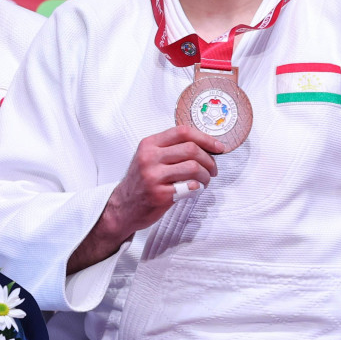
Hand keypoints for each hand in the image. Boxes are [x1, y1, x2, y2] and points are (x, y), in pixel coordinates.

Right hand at [67, 126, 222, 272]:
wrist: (122, 207)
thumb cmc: (140, 182)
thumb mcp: (148, 158)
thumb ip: (170, 149)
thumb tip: (204, 145)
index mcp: (149, 145)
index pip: (183, 132)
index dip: (205, 138)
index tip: (218, 147)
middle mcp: (149, 158)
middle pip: (191, 149)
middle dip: (209, 159)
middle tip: (213, 169)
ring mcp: (153, 176)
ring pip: (193, 167)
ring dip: (206, 175)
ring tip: (204, 181)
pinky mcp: (159, 195)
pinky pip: (189, 187)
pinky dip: (197, 188)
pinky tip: (194, 189)